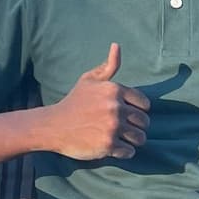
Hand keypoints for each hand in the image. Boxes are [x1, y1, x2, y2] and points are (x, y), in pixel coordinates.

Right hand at [40, 44, 149, 162]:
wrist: (53, 125)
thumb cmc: (73, 102)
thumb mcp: (89, 80)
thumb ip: (108, 66)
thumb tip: (117, 46)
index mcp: (115, 90)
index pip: (144, 104)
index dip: (138, 111)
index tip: (127, 115)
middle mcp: (116, 108)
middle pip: (144, 122)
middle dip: (136, 127)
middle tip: (124, 129)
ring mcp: (113, 127)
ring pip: (140, 138)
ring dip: (132, 140)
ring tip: (121, 139)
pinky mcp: (108, 145)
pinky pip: (129, 151)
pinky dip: (124, 152)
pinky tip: (114, 148)